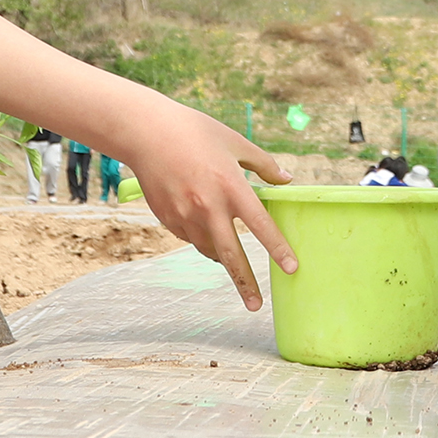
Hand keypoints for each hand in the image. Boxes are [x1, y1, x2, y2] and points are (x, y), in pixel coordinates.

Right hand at [116, 104, 294, 310]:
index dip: (278, 249)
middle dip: (245, 283)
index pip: (260, 226)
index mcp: (230, 186)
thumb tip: (286, 180)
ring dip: (223, 256)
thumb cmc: (195, 131)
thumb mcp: (235, 142)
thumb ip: (264, 165)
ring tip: (233, 262)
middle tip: (256, 305)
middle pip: (231, 255)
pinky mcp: (168, 219)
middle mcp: (208, 207)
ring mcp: (185, 216)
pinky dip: (201, 237)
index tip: (292, 268)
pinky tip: (201, 223)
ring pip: (209, 249)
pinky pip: (190, 237)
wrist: (146, 133)